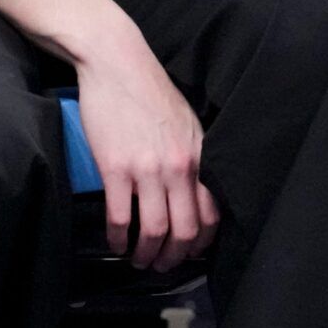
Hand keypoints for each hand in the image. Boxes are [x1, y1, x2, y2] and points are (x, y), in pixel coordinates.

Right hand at [72, 16, 219, 271]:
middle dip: (173, 258)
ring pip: (154, 231)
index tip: (188, 252)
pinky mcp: (115, 167)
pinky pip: (120, 218)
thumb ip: (192, 155)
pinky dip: (118, 239)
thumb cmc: (148, 89)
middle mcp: (179, 165)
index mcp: (198, 154)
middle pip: (185, 231)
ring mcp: (147, 167)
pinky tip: (115, 242)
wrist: (116, 61)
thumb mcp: (185, 121)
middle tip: (161, 266)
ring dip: (145, 255)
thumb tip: (193, 190)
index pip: (212, 214)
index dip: (201, 243)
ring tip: (137, 260)